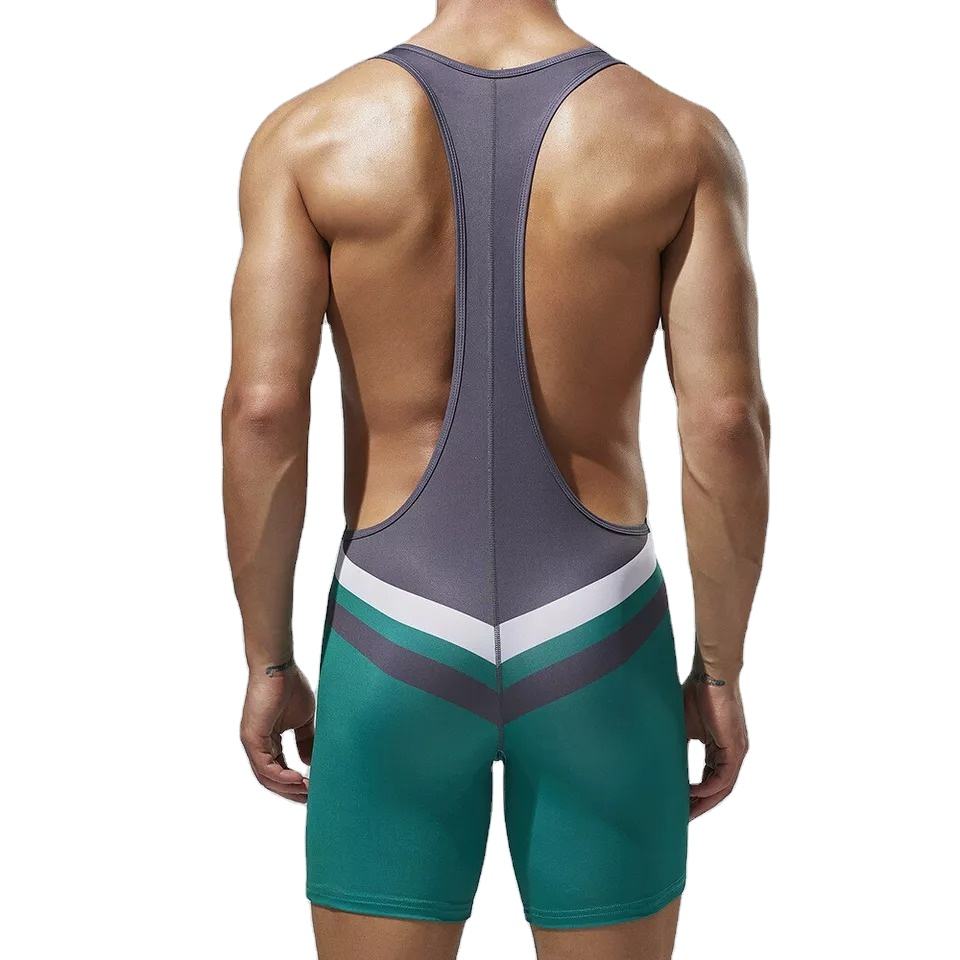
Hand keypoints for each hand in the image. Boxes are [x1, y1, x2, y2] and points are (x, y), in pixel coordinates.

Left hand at [240, 662, 314, 802]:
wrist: (278, 667)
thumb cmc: (290, 686)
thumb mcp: (303, 720)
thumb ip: (305, 741)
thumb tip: (310, 762)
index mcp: (268, 740)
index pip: (279, 769)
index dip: (295, 783)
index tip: (313, 790)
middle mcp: (257, 745)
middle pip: (271, 779)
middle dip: (291, 792)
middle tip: (310, 799)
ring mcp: (252, 742)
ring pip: (266, 777)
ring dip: (287, 788)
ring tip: (307, 792)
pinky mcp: (251, 738)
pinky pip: (264, 766)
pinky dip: (281, 776)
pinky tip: (298, 779)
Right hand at [684, 673, 748, 819]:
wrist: (710, 676)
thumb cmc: (695, 694)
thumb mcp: (683, 727)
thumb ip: (679, 747)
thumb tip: (662, 763)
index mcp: (721, 748)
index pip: (710, 779)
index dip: (696, 795)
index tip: (679, 805)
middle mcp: (732, 754)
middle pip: (718, 790)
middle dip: (700, 806)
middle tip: (682, 819)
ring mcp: (736, 752)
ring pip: (722, 788)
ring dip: (704, 803)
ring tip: (685, 813)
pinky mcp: (736, 749)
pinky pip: (723, 778)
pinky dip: (707, 788)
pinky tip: (690, 792)